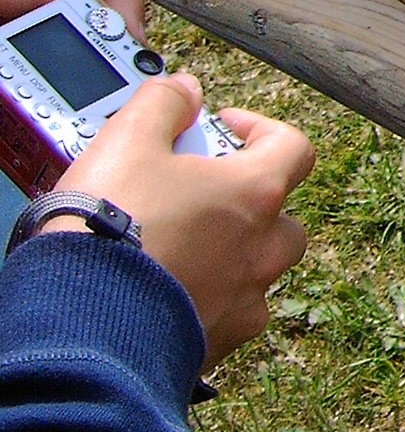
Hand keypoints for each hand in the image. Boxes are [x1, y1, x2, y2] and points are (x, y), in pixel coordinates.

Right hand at [47, 75, 313, 366]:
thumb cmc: (108, 228)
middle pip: (282, 216)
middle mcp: (264, 249)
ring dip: (231, 254)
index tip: (224, 129)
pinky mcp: (220, 342)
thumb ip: (162, 104)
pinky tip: (165, 293)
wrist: (83, 323)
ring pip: (259, 270)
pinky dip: (207, 301)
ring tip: (179, 248)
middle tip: (197, 198)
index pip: (294, 147)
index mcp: (255, 194)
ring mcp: (246, 300)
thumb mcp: (126, 141)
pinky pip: (228, 315)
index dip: (261, 129)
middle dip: (248, 202)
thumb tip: (184, 89)